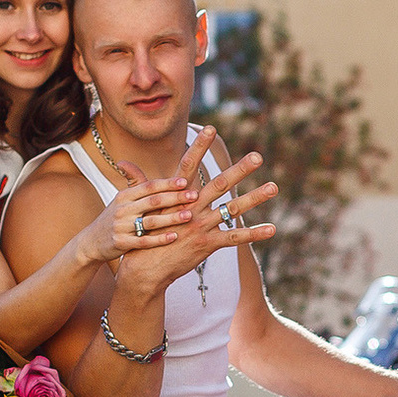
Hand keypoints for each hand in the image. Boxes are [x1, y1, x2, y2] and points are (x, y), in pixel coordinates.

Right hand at [78, 163, 203, 267]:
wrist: (91, 242)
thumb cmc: (113, 218)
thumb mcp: (121, 199)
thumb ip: (133, 183)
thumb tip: (127, 162)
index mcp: (125, 195)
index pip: (149, 186)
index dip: (168, 183)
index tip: (186, 181)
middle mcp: (122, 209)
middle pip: (153, 201)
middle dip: (175, 197)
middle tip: (194, 195)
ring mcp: (121, 226)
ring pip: (150, 221)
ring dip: (171, 217)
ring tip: (189, 215)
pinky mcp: (121, 243)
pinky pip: (144, 241)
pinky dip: (160, 239)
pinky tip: (174, 237)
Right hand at [113, 143, 278, 297]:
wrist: (142, 267)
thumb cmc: (141, 234)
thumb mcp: (138, 206)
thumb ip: (138, 183)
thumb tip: (123, 163)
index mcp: (176, 196)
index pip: (188, 165)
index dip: (198, 146)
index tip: (210, 129)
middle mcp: (190, 208)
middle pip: (219, 184)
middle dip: (239, 169)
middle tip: (258, 156)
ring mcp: (200, 226)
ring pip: (232, 209)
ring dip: (254, 198)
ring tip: (274, 187)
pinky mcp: (205, 244)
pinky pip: (234, 237)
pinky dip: (253, 233)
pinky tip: (272, 229)